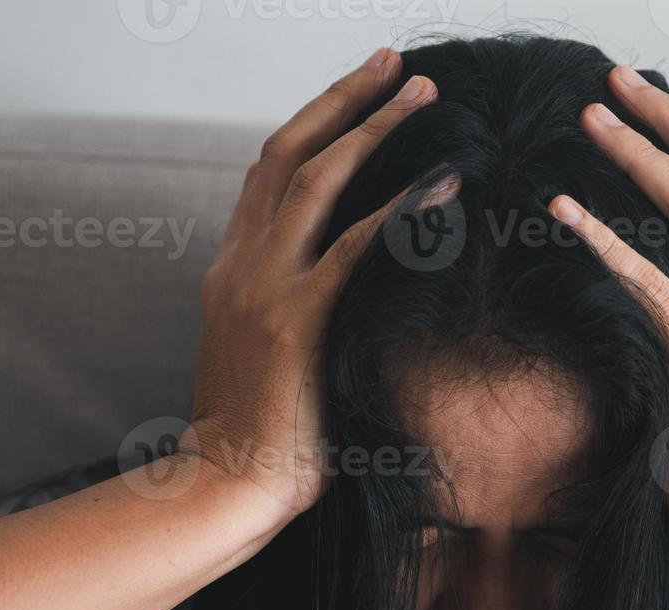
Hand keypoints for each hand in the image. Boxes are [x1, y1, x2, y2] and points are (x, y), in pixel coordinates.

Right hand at [190, 49, 436, 518]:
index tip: (360, 93)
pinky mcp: (293, 323)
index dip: (316, 123)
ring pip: (315, 180)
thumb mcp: (261, 354)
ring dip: (373, 129)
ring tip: (423, 95)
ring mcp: (261, 289)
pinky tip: (442, 182)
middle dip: (344, 99)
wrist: (226, 486)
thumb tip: (342, 289)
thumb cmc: (258, 433)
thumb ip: (289, 308)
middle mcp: (238, 264)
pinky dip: (399, 210)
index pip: (268, 172)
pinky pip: (351, 249)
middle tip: (395, 64)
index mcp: (229, 268)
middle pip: (288, 151)